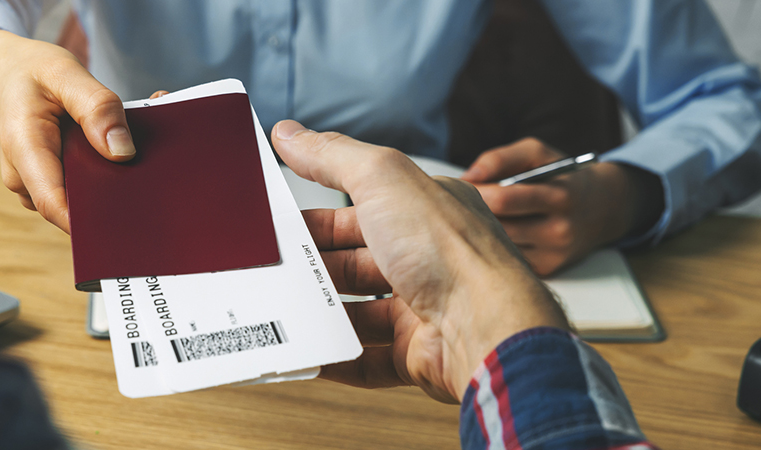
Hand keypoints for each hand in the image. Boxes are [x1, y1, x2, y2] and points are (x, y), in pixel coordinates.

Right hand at [0, 27, 168, 232]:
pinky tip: (115, 144)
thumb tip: (123, 152)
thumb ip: (96, 108)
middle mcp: (25, 175)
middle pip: (75, 205)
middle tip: (154, 163)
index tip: (133, 214)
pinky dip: (99, 168)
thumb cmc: (30, 70)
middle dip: (114, 189)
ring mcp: (34, 181)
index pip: (55, 204)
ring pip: (80, 196)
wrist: (0, 71)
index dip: (92, 219)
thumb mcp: (64, 72)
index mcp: (23, 149)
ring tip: (136, 141)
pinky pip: (77, 185)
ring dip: (109, 176)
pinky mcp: (47, 179)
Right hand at [272, 121, 568, 402]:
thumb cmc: (450, 248)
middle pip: (356, 261)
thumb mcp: (383, 178)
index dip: (320, 215)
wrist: (486, 326)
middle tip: (274, 270)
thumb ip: (333, 156)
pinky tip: (308, 351)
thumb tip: (292, 133)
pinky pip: (367, 358)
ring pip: (359, 310)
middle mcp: (428, 258)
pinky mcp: (418, 354)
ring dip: (322, 311)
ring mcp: (424, 308)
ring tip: (283, 309)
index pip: (363, 208)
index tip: (281, 223)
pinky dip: (336, 356)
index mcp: (426, 211)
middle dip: (314, 266)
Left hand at [460, 137, 658, 275]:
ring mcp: (554, 254)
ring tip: (474, 216)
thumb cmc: (562, 177)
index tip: (463, 187)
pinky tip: (491, 234)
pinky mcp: (548, 270)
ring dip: (482, 231)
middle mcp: (560, 230)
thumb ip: (501, 158)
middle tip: (460, 204)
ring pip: (500, 246)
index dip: (476, 193)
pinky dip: (495, 246)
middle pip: (499, 227)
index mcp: (560, 197)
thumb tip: (469, 176)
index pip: (505, 200)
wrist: (604, 208)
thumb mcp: (538, 154)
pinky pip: (509, 259)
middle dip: (475, 214)